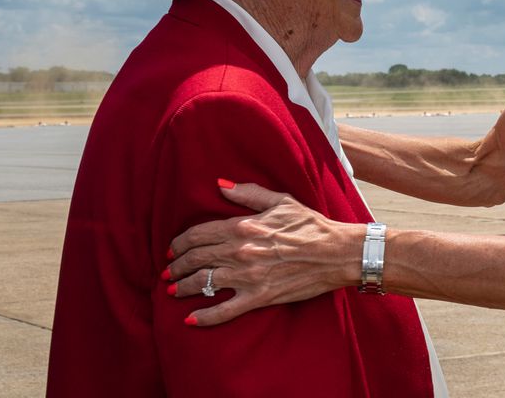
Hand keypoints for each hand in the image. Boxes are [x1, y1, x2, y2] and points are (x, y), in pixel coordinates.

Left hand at [163, 181, 362, 325]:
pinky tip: (190, 319)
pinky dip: (204, 317)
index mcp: (243, 226)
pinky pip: (224, 311)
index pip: (198, 235)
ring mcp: (248, 277)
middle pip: (195, 259)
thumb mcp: (281, 201)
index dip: (179, 243)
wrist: (337, 252)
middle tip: (168, 271)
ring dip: (182, 288)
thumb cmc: (312, 225)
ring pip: (203, 284)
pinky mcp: (258, 297)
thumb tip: (219, 185)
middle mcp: (240, 252)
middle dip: (176, 266)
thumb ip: (247, 193)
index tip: (172, 249)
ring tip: (173, 291)